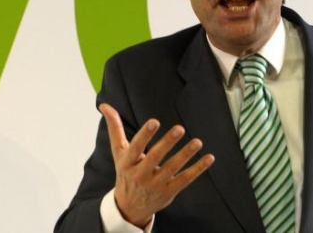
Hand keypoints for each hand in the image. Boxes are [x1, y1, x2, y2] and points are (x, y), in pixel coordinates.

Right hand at [100, 103, 214, 227]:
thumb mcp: (118, 152)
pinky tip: (209, 158)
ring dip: (185, 155)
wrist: (129, 207)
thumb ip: (115, 128)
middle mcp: (141, 174)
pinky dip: (198, 169)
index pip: (135, 148)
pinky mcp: (169, 191)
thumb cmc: (125, 172)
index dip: (145, 135)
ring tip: (197, 142)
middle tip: (180, 129)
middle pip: (155, 158)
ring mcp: (156, 185)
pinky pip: (185, 179)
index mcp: (127, 163)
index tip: (154, 122)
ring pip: (172, 168)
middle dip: (167, 143)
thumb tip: (104, 105)